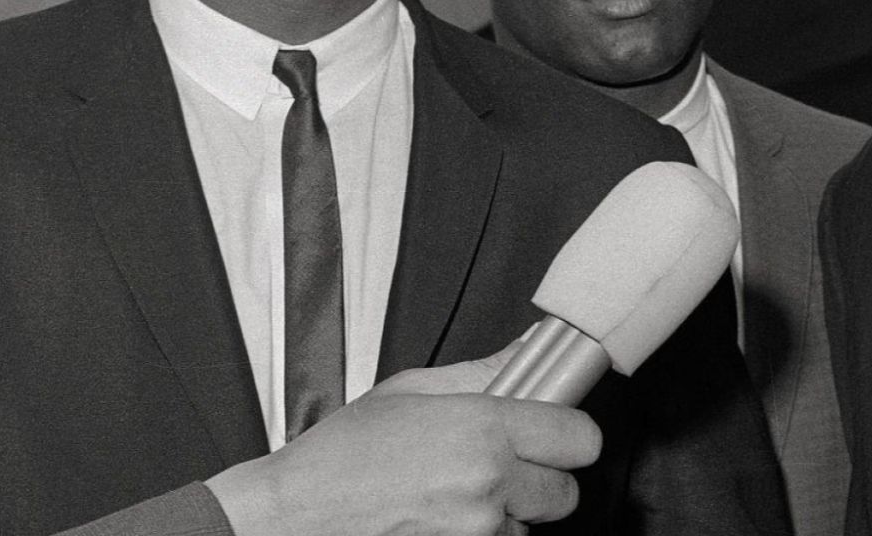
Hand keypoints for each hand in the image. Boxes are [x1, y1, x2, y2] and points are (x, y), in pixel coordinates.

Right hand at [205, 342, 600, 535]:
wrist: (290, 518)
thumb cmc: (338, 459)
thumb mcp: (409, 392)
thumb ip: (481, 374)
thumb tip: (526, 353)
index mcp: (482, 430)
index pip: (581, 438)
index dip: (568, 434)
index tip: (554, 432)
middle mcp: (487, 484)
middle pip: (566, 491)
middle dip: (540, 479)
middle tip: (501, 465)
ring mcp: (476, 532)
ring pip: (528, 526)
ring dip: (505, 514)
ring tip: (453, 493)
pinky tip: (441, 517)